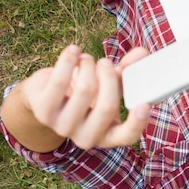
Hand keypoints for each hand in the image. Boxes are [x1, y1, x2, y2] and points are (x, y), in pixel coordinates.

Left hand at [22, 45, 150, 149]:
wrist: (44, 99)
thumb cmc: (85, 94)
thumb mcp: (108, 87)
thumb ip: (127, 72)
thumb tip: (142, 53)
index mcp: (109, 135)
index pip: (127, 136)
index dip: (137, 122)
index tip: (145, 104)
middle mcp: (87, 137)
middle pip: (107, 107)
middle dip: (109, 77)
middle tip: (105, 61)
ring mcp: (64, 128)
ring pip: (85, 90)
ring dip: (88, 66)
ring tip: (86, 59)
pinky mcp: (44, 113)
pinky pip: (60, 81)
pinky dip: (69, 60)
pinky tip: (73, 51)